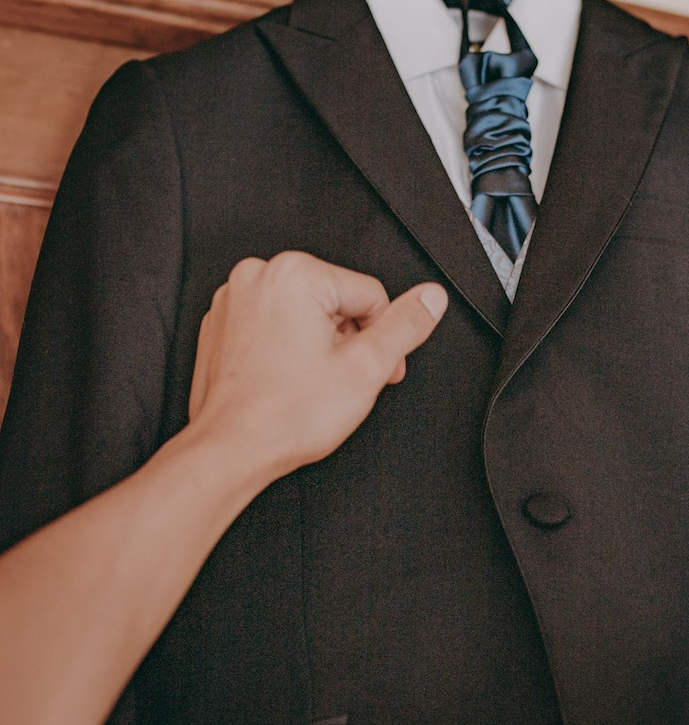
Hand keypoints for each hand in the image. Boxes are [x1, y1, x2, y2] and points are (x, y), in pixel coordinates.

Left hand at [187, 252, 446, 485]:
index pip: (370, 295)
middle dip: (351, 341)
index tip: (379, 368)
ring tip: (312, 385)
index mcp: (295, 275)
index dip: (384, 338)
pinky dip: (287, 351)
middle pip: (336, 302)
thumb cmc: (285, 415)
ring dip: (320, 347)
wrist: (230, 449)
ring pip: (305, 315)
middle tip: (346, 381)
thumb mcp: (366, 367)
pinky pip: (273, 328)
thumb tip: (430, 298)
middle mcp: (259, 277)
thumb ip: (406, 326)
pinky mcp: (221, 326)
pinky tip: (289, 383)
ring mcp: (234, 301)